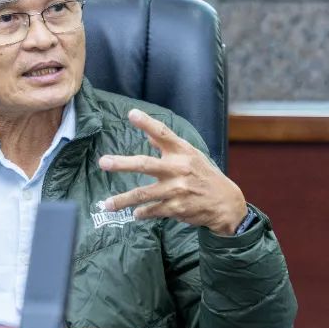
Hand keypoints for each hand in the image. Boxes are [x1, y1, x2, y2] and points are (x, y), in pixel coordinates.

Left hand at [98, 109, 246, 234]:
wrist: (225, 203)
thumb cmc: (204, 175)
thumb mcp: (191, 155)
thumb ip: (168, 145)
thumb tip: (146, 132)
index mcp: (182, 152)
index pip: (163, 133)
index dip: (147, 123)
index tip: (131, 114)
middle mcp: (178, 168)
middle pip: (145, 164)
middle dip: (122, 164)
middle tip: (103, 162)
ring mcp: (176, 189)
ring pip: (143, 194)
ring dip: (123, 199)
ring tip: (107, 204)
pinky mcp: (176, 208)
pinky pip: (153, 210)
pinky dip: (142, 213)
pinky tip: (135, 214)